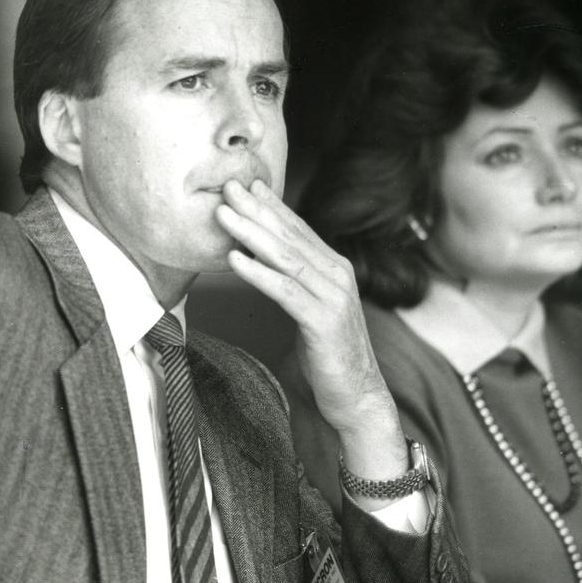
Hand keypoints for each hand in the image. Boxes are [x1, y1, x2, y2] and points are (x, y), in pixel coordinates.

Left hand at [215, 180, 406, 485]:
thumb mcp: (309, 310)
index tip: (246, 184)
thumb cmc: (327, 356)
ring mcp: (333, 297)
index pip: (298, 229)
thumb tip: (264, 262)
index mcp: (334, 270)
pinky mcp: (324, 322)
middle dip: (256, 209)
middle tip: (227, 185)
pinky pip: (285, 291)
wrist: (357, 398)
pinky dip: (259, 273)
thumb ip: (295, 283)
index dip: (271, 205)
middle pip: (289, 236)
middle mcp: (337, 276)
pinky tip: (235, 260)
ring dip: (251, 233)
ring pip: (285, 258)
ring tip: (224, 214)